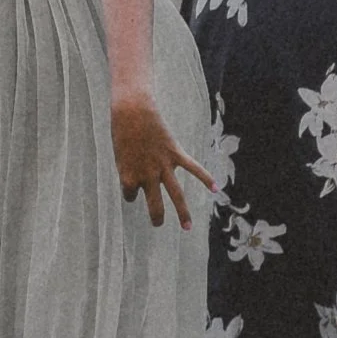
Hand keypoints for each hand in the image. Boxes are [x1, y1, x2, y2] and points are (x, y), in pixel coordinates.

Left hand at [110, 92, 217, 229]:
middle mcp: (147, 175)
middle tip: (158, 224)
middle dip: (157, 216)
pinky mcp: (175, 153)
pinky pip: (193, 168)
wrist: (132, 110)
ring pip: (176, 194)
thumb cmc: (122, 130)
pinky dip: (205, 177)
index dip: (130, 190)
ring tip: (187, 227)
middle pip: (155, 205)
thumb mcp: (121, 154)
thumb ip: (133, 170)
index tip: (130, 183)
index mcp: (129, 177)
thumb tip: (145, 180)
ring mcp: (163, 165)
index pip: (129, 195)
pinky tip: (216, 188)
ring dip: (182, 212)